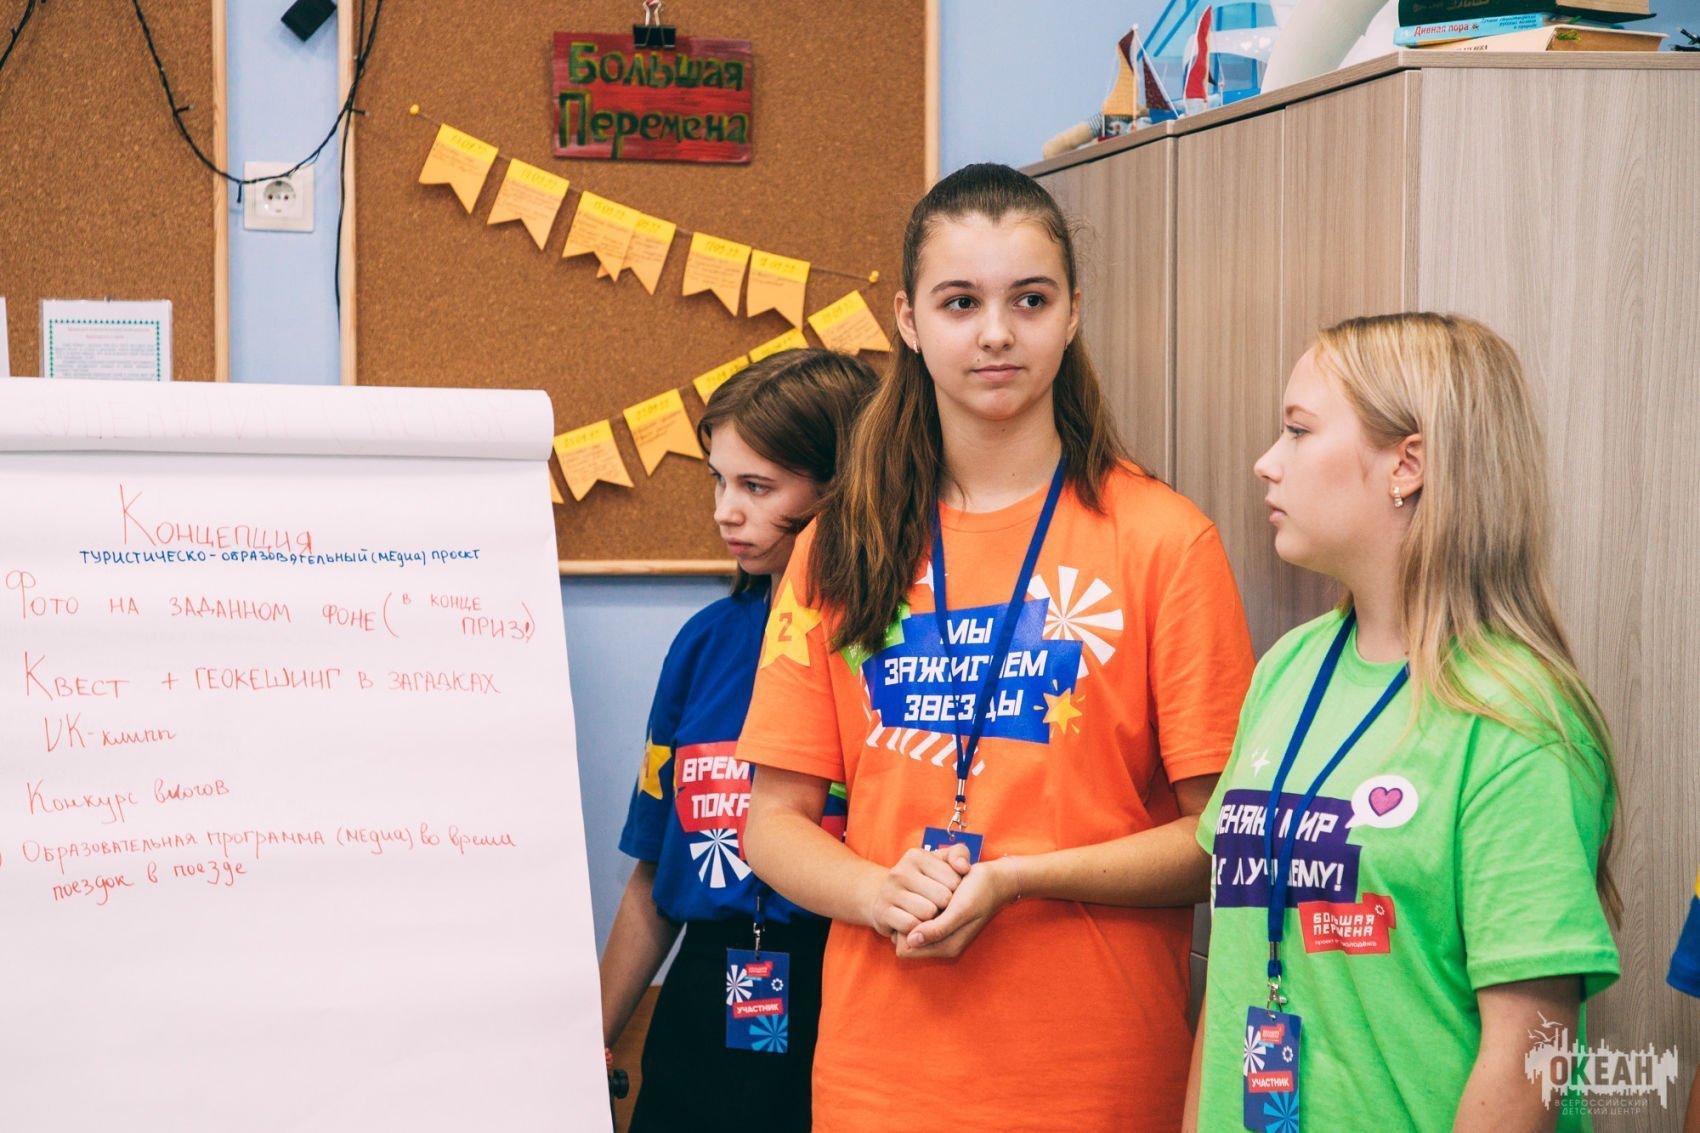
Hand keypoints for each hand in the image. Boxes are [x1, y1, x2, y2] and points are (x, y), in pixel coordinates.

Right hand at [868, 843, 972, 938]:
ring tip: (928, 915)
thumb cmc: (924, 880)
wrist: (887, 897)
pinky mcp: (882, 912)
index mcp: (916, 856)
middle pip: (943, 897)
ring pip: (928, 912)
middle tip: (938, 905)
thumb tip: (964, 868)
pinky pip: (911, 926)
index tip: (947, 890)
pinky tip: (917, 924)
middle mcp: (900, 871)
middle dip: (946, 906)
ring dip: (933, 919)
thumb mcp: (941, 862)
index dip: (956, 891)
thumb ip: (959, 855)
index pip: (954, 880)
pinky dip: (918, 929)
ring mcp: (888, 891)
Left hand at [897, 855, 1018, 959]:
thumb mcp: (961, 909)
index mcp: (946, 947)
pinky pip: (918, 918)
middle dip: (907, 921)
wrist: (997, 879)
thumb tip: (911, 941)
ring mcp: (940, 933)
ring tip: (924, 894)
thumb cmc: (980, 891)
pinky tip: (927, 892)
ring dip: (912, 912)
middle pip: (904, 939)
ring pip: (910, 927)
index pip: (904, 949)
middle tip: (918, 899)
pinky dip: (918, 906)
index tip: (912, 909)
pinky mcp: (941, 921)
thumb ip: (938, 929)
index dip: (903, 930)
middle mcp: (941, 944)